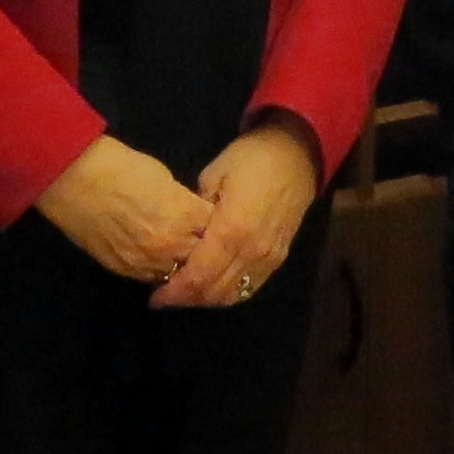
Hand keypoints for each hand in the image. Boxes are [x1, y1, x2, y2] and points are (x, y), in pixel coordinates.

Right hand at [34, 134, 214, 283]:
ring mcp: (146, 262)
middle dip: (202, 248)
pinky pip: (151, 278)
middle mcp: (170, 245)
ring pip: (177, 274)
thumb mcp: (164, 178)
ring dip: (180, 264)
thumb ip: (183, 202)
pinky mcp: (124, 270)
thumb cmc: (121, 167)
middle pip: (200, 257)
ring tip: (178, 251)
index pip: (216, 230)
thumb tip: (190, 213)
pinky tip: (157, 258)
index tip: (212, 222)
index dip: (215, 225)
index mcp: (184, 216)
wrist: (75, 178)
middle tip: (198, 239)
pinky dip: (157, 270)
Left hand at [153, 117, 324, 311]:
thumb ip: (196, 211)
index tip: (155, 298)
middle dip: (187, 300)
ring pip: (234, 294)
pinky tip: (213, 286)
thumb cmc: (252, 158)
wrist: (298, 154)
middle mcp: (251, 252)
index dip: (175, 292)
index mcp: (232, 230)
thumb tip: (182, 234)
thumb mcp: (213, 175)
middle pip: (215, 292)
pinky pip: (251, 286)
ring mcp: (269, 258)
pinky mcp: (279, 258)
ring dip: (207, 299)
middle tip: (165, 297)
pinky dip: (229, 292)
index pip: (199, 276)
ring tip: (185, 293)